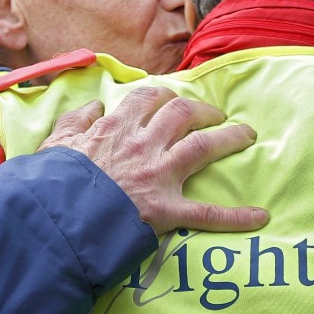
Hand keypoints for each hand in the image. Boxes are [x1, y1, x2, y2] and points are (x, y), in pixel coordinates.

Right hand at [38, 87, 268, 235]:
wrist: (55, 218)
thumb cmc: (53, 182)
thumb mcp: (55, 143)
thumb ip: (75, 120)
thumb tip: (96, 105)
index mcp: (116, 128)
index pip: (147, 99)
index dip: (164, 95)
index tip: (172, 99)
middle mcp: (143, 144)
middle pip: (182, 113)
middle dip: (203, 110)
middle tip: (214, 114)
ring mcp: (158, 175)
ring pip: (204, 146)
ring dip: (229, 137)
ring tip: (246, 135)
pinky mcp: (167, 210)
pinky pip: (207, 213)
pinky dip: (236, 216)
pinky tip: (260, 216)